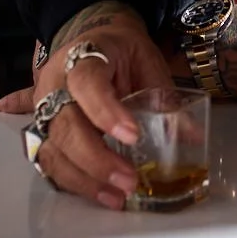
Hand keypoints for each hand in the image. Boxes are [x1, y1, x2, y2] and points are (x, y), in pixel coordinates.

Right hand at [0, 1, 174, 208]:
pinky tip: (100, 195)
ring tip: (117, 197)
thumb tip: (191, 135)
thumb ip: (163, 96)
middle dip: (97, 159)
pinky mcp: (45, 134)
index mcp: (83, 57)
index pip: (87, 83)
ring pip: (53, 152)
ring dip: (84, 180)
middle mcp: (55, 86)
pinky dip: (75, 183)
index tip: (133, 136)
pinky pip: (52, 164)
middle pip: (66, 126)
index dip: (106, 112)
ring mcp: (44, 112)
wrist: (92, 40)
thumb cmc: (121, 49)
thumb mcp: (146, 60)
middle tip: (129, 180)